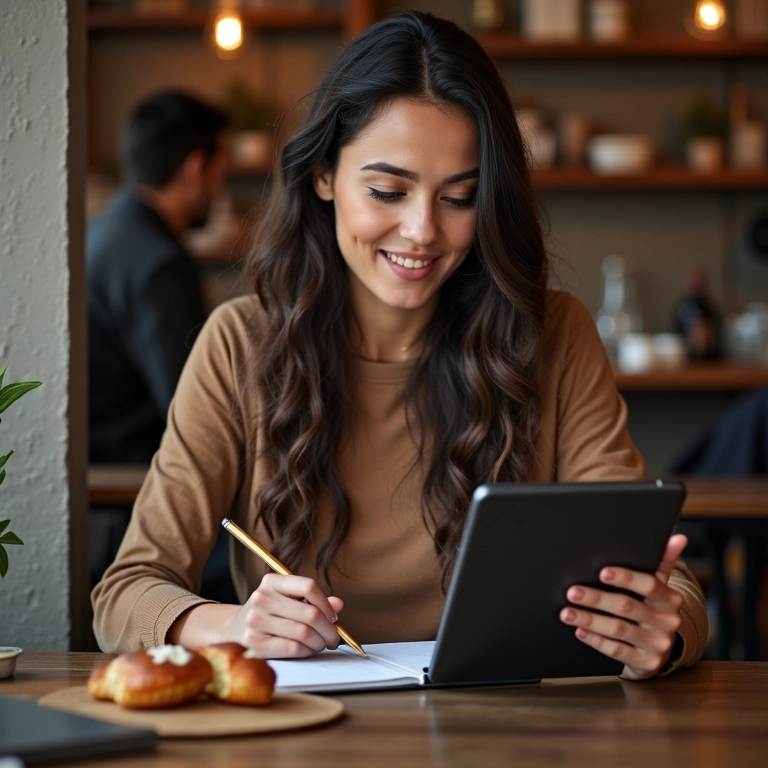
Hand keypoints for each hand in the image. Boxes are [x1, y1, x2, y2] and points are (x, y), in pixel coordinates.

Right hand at [220, 573, 343, 658]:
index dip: (326, 604)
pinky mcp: (254, 643)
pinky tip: (307, 650)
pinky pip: (292, 648)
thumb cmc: (268, 613)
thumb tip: (338, 604)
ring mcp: (256, 620)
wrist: (234, 630)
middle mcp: (261, 598)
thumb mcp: (287, 599)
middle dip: (328, 629)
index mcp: (272, 581)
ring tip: (320, 644)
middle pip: (310, 613)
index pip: (309, 586)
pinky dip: (306, 651)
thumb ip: (312, 600)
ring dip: (319, 642)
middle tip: (333, 638)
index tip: (333, 616)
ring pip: (304, 633)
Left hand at [559, 534, 686, 680]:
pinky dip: (596, 641)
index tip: (602, 572)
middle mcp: (666, 622)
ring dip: (589, 620)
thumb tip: (678, 537)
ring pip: (618, 630)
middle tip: (572, 592)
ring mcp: (657, 644)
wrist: (658, 650)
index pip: (650, 585)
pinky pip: (617, 651)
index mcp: (670, 599)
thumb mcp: (658, 588)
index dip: (626, 578)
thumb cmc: (651, 610)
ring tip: (567, 612)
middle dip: (596, 599)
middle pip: (627, 607)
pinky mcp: (646, 663)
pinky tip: (580, 632)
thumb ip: (663, 562)